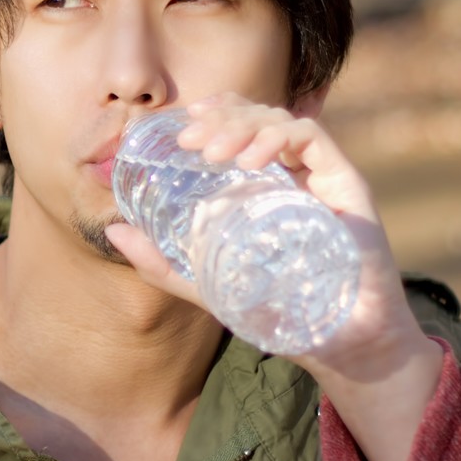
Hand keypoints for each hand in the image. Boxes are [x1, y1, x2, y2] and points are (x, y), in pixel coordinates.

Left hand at [105, 94, 444, 460]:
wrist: (343, 345)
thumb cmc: (281, 312)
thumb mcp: (207, 285)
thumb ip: (161, 263)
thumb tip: (113, 231)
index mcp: (265, 186)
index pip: (242, 127)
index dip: (215, 114)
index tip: (183, 123)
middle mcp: (294, 174)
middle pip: (258, 117)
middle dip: (221, 119)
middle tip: (189, 139)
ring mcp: (321, 177)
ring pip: (281, 120)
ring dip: (242, 126)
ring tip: (214, 153)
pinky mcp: (347, 183)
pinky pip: (312, 138)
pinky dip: (277, 137)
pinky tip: (250, 161)